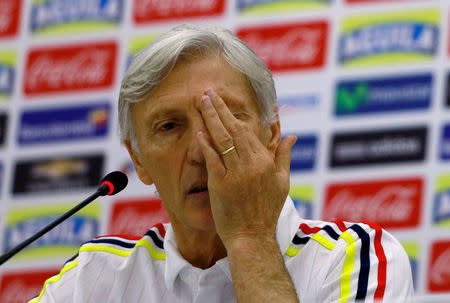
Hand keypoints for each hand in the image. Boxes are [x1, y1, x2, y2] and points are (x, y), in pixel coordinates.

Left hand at [197, 89, 296, 248]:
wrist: (252, 236)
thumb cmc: (267, 211)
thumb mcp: (282, 183)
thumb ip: (284, 157)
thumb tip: (291, 137)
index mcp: (266, 162)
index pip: (248, 131)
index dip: (234, 114)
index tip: (225, 101)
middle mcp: (251, 164)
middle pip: (233, 130)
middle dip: (219, 109)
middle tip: (208, 93)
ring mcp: (235, 174)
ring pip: (222, 140)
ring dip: (210, 119)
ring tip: (201, 103)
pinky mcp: (220, 185)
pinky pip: (212, 160)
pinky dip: (205, 145)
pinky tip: (199, 131)